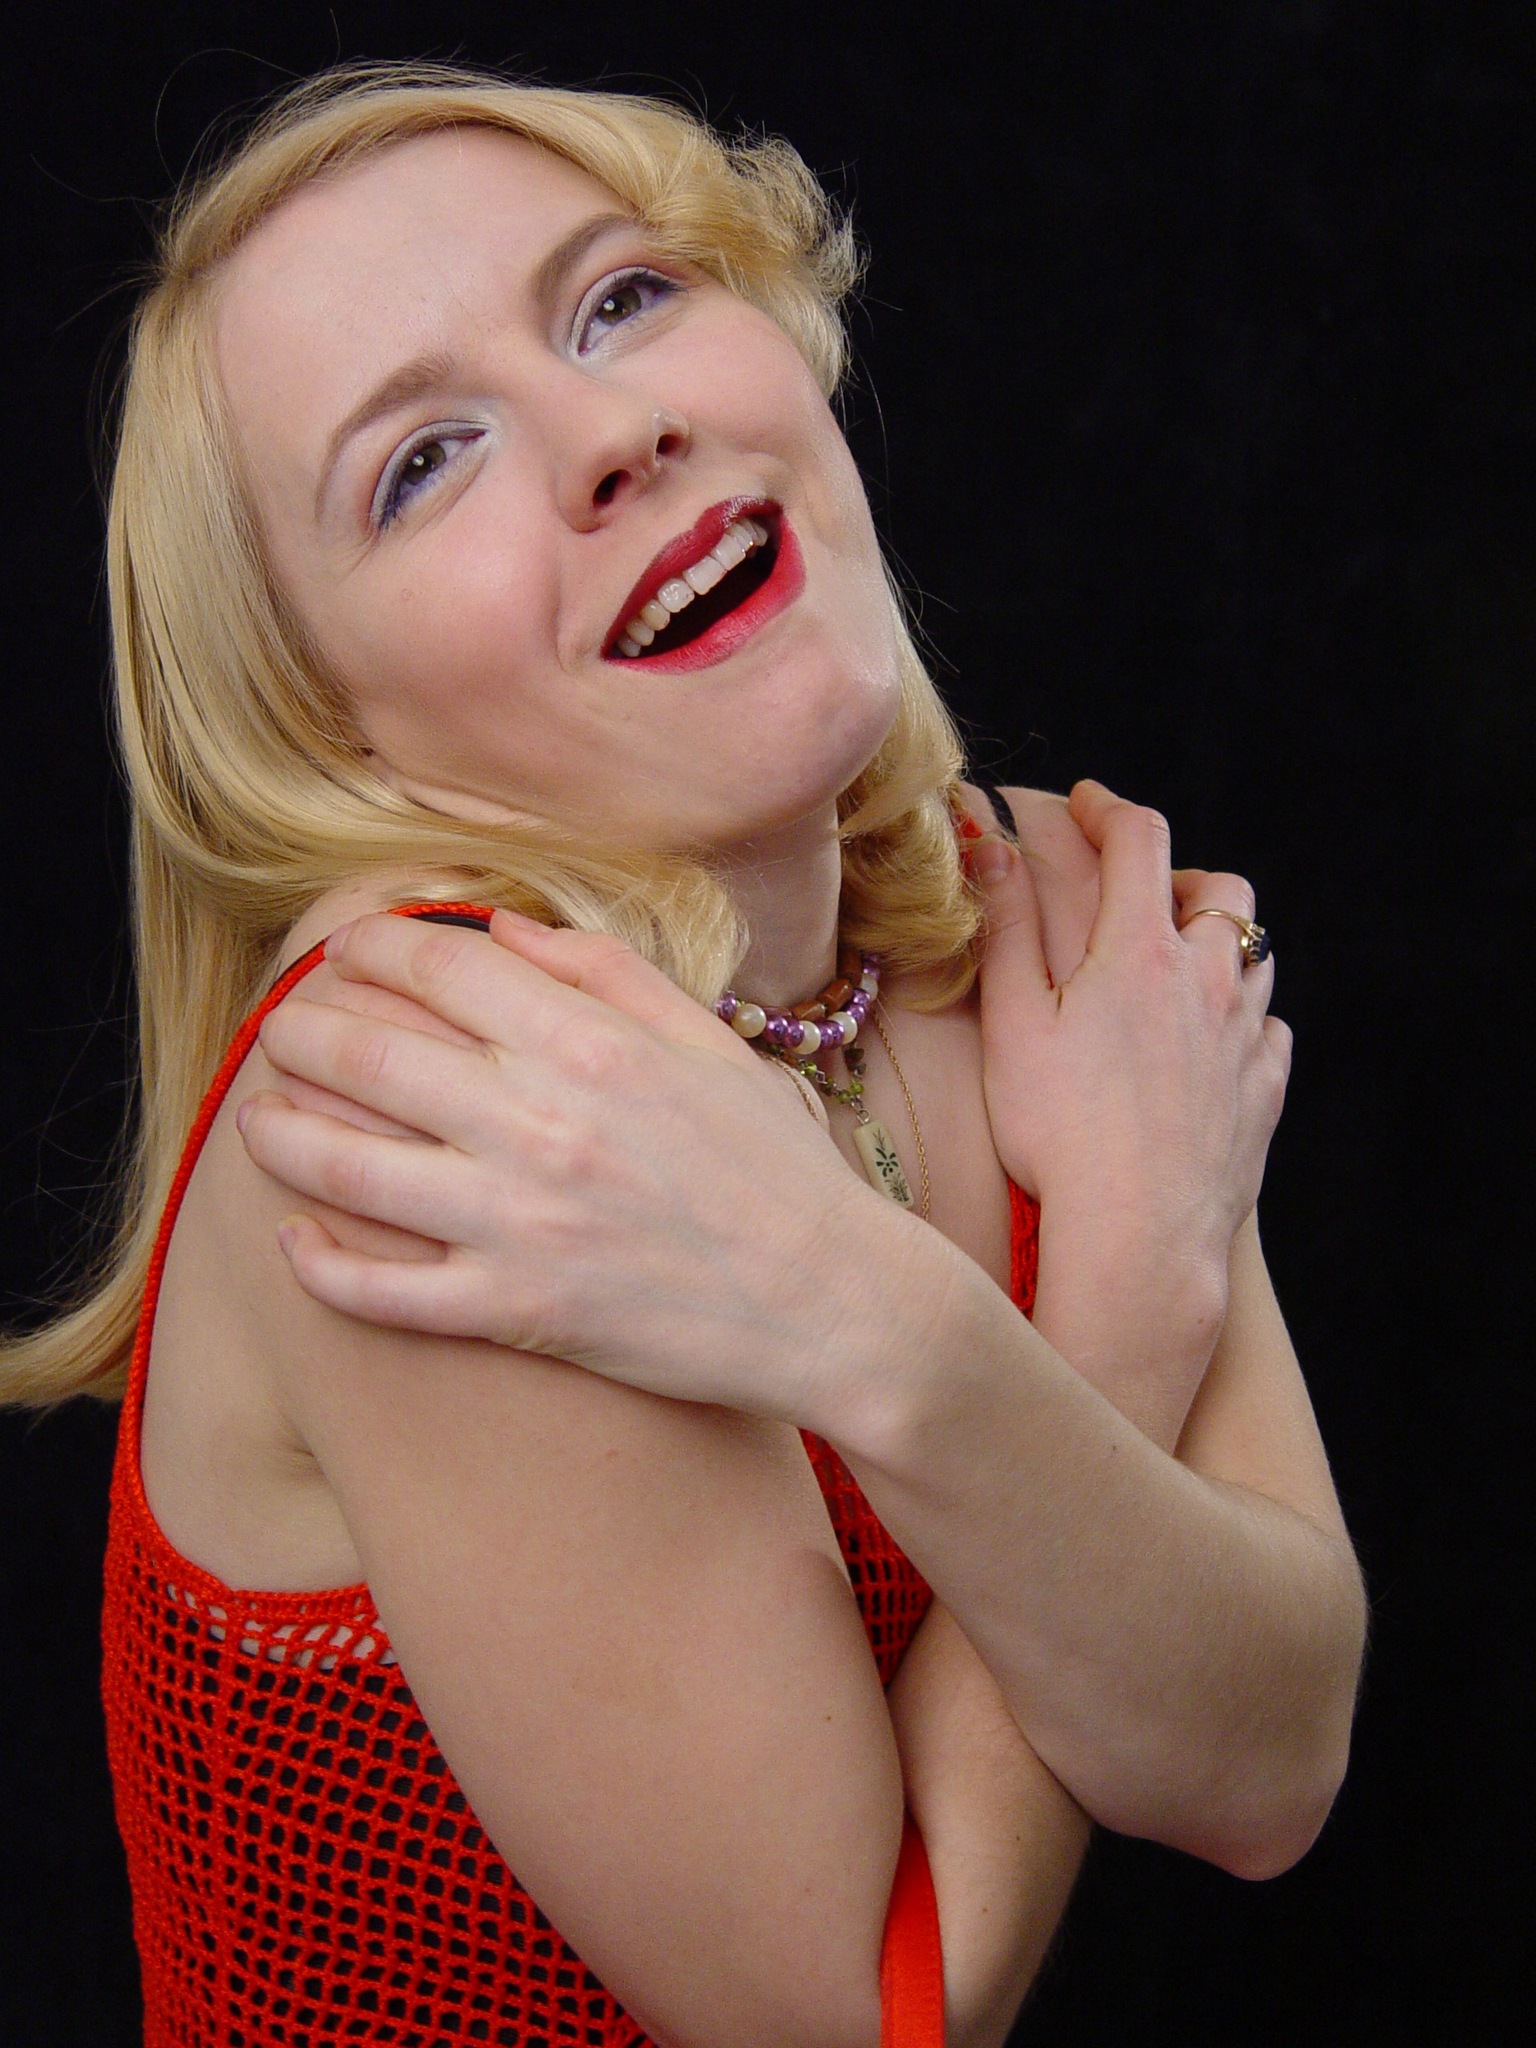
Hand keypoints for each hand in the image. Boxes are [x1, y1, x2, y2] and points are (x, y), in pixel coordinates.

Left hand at [237, 910, 888, 1423]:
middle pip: (370, 1054)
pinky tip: (296, 1238)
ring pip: (347, 1166)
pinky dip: (321, 1264)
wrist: (833, 1302)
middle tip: (279, 1029)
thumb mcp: (708, 1043)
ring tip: (257, 1117)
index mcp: (592, 1045)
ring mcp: (521, 1223)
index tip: (345, 954)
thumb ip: (606, 971)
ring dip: (279, 1132)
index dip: (370, 950)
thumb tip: (502, 925)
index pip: (440, 968)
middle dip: (300, 1031)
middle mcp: (543, 1124)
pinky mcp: (515, 1312)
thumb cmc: (776, 1167)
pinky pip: (382, 1291)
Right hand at [968, 779, 1290, 1353]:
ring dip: (1218, 943)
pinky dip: (1243, 1016)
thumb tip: (993, 848)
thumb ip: (1006, 928)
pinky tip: (1208, 1042)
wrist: (1140, 1236)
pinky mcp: (1264, 1093)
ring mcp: (1246, 1037)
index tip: (1086, 804)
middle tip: (1139, 895)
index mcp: (1139, 951)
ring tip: (1175, 966)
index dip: (1110, 808)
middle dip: (1182, 875)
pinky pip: (1269, 1029)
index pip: (1140, 839)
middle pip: (1223, 890)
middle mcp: (1207, 981)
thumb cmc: (1060, 1134)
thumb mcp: (1013, 1024)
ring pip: (1256, 956)